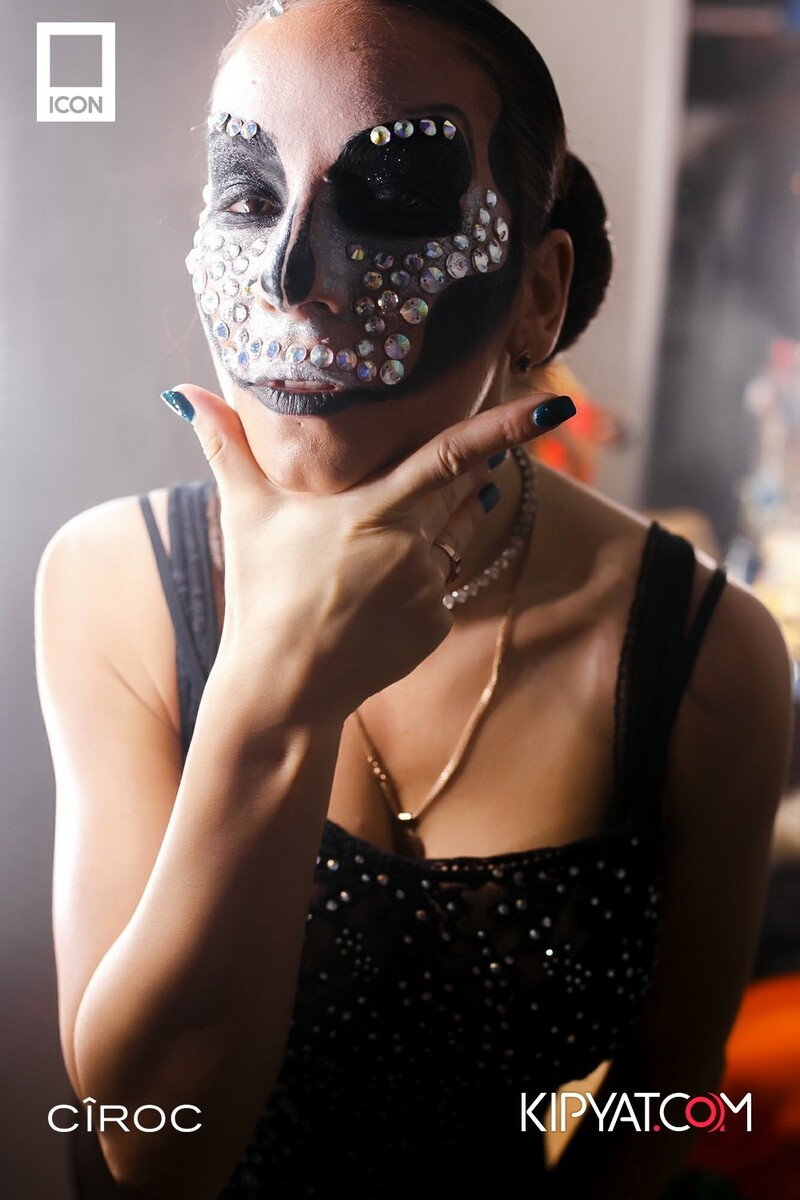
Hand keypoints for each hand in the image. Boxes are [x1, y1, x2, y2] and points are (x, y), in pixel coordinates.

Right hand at [160, 386, 574, 719]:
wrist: (283, 688)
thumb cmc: (261, 595)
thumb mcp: (244, 516)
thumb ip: (226, 450)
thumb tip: (185, 394)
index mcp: (372, 511)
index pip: (449, 456)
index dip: (503, 427)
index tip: (550, 406)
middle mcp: (411, 548)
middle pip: (465, 486)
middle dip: (483, 459)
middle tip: (495, 436)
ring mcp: (428, 590)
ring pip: (456, 534)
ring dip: (452, 514)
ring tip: (418, 516)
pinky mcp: (437, 626)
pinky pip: (443, 583)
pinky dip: (426, 572)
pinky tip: (384, 587)